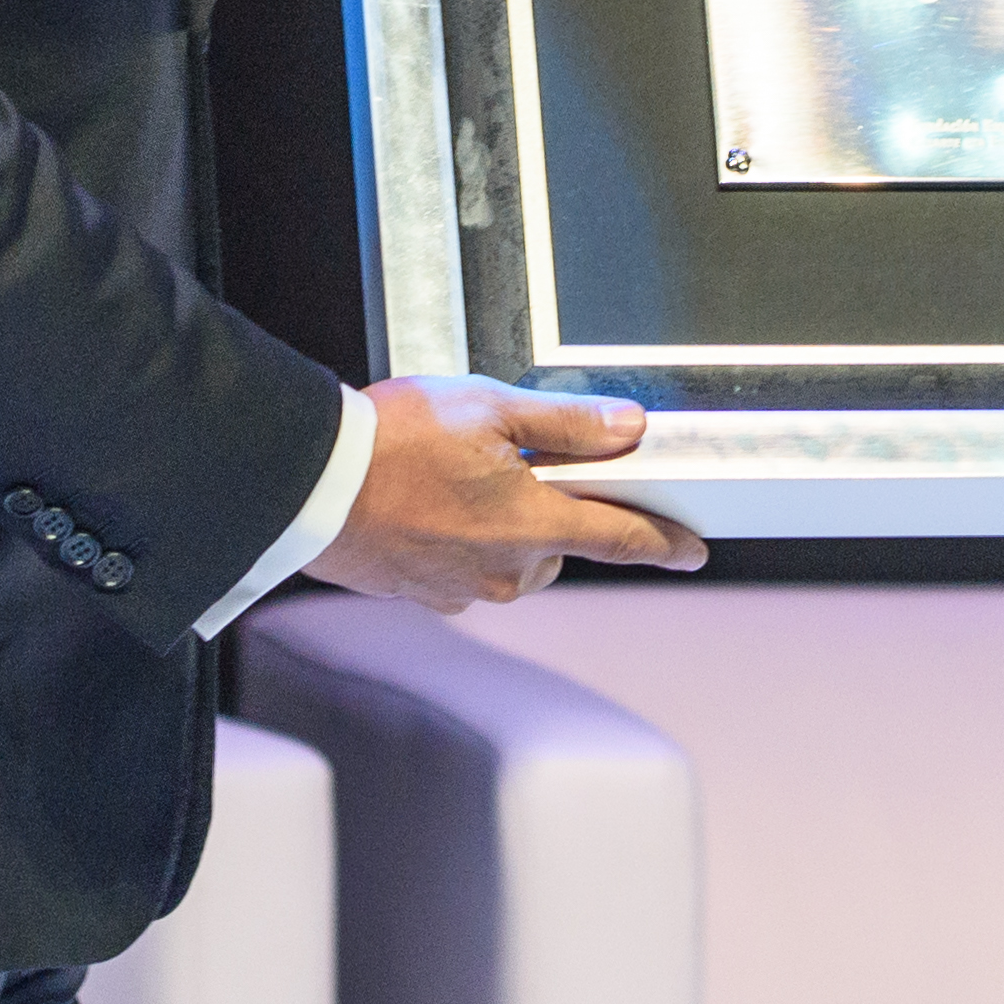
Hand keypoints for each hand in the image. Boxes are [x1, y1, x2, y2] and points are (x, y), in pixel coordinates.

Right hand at [305, 375, 707, 613]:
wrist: (310, 485)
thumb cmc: (395, 441)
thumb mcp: (491, 408)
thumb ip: (567, 424)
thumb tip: (628, 427)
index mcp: (530, 525)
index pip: (619, 538)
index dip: (663, 544)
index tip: (693, 552)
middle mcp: (502, 569)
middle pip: (558, 547)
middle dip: (553, 513)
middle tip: (519, 466)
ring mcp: (459, 589)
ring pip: (510, 562)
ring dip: (505, 528)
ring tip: (464, 478)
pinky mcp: (420, 594)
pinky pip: (463, 570)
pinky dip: (461, 541)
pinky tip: (430, 504)